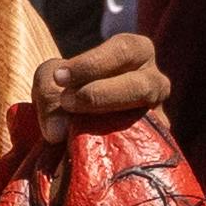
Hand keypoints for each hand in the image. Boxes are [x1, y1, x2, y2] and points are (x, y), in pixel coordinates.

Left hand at [32, 34, 165, 149]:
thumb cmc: (65, 89)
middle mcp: (155, 84)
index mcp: (137, 53)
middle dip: (101, 94)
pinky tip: (88, 154)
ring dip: (109, 127)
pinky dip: (115, 156)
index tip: (60, 77)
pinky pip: (143, 153)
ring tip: (72, 130)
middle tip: (66, 102)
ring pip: (149, 122)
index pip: (126, 50)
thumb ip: (47, 89)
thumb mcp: (51, 78)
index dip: (93, 64)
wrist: (68, 123)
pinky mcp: (153, 149)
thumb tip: (58, 132)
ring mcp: (158, 118)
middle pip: (142, 86)